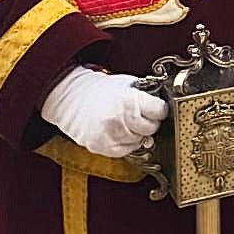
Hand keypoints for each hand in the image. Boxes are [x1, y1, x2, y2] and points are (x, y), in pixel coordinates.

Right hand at [40, 67, 168, 158]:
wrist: (71, 99)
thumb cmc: (100, 90)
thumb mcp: (127, 84)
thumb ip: (146, 95)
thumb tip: (163, 105)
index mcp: (129, 101)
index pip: (160, 111)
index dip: (159, 109)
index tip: (156, 108)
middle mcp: (121, 120)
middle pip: (151, 127)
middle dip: (150, 121)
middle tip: (141, 115)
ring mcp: (111, 135)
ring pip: (140, 140)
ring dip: (138, 133)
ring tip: (127, 121)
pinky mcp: (102, 147)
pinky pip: (127, 150)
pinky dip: (127, 142)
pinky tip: (120, 131)